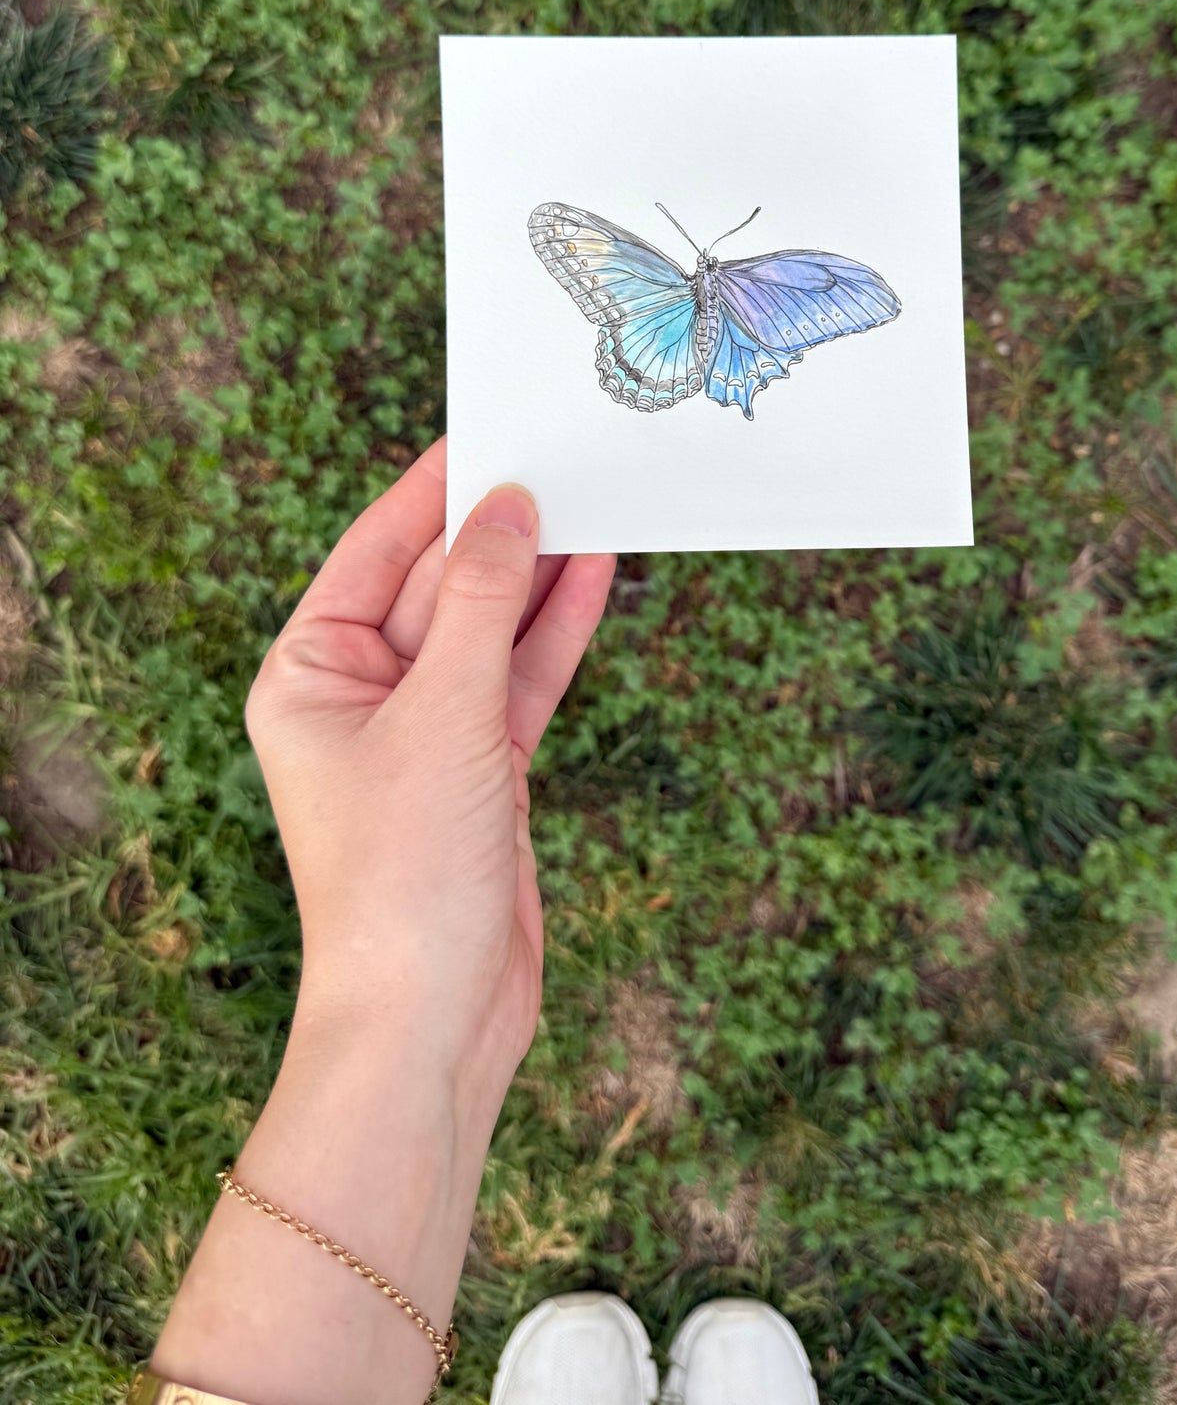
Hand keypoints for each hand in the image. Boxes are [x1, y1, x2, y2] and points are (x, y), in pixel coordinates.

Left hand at [245, 436, 614, 1099]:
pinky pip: (521, 676)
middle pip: (439, 583)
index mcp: (309, 672)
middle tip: (565, 454)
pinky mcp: (483, 768)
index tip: (485, 426)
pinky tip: (597, 573)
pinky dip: (557, 629)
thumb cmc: (404, 875)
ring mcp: (426, 732)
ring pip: (489, 627)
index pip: (375, 551)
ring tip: (597, 497)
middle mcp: (361, 694)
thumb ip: (482, 603)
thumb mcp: (444, 716)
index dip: (431, 488)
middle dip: (499, 526)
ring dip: (539, 571)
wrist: (432, 1020)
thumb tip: (508, 507)